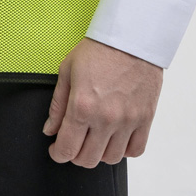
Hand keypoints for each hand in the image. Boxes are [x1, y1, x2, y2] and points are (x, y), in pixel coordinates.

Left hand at [43, 37, 162, 166]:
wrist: (131, 36)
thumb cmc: (99, 49)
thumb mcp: (68, 70)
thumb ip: (57, 105)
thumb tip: (50, 130)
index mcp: (82, 106)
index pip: (66, 148)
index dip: (58, 154)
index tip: (57, 150)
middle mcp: (105, 118)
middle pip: (87, 159)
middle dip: (76, 155)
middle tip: (74, 142)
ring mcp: (128, 121)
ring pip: (111, 159)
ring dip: (99, 153)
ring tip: (95, 138)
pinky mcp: (145, 119)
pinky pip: (135, 150)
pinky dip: (124, 150)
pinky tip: (116, 137)